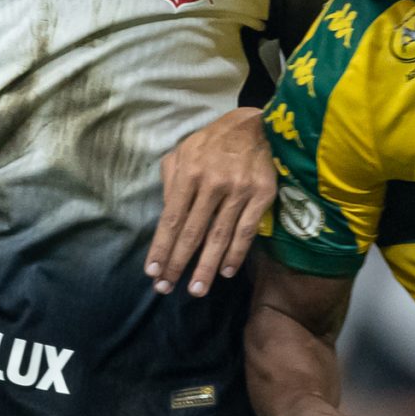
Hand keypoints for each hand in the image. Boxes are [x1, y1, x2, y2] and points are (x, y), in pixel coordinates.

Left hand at [148, 109, 274, 298]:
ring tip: (196, 290)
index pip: (171, 219)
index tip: (153, 272)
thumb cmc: (213, 141)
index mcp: (190, 172)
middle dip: (178, 264)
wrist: (256, 125)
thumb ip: (170, 180)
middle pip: (192, 232)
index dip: (161, 248)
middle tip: (167, 289)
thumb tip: (164, 214)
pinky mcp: (262, 195)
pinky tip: (226, 271)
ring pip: (219, 236)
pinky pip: (246, 230)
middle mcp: (213, 183)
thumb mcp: (184, 151)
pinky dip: (236, 253)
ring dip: (206, 267)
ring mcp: (239, 191)